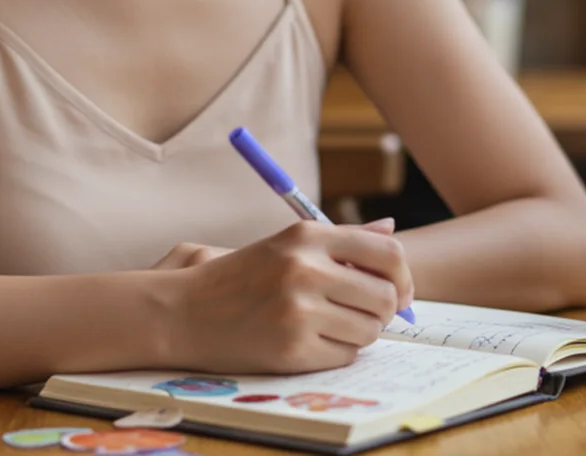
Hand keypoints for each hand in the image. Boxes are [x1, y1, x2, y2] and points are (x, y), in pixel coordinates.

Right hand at [161, 218, 412, 373]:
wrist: (181, 312)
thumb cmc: (238, 278)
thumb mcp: (286, 245)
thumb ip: (342, 239)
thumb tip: (390, 229)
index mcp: (307, 236)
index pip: (388, 253)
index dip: (403, 277)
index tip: (400, 291)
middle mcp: (306, 269)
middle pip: (386, 296)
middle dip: (384, 310)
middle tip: (365, 314)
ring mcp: (299, 311)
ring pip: (370, 330)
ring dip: (359, 333)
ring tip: (330, 327)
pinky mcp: (292, 349)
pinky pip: (345, 356)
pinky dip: (337, 353)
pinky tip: (311, 342)